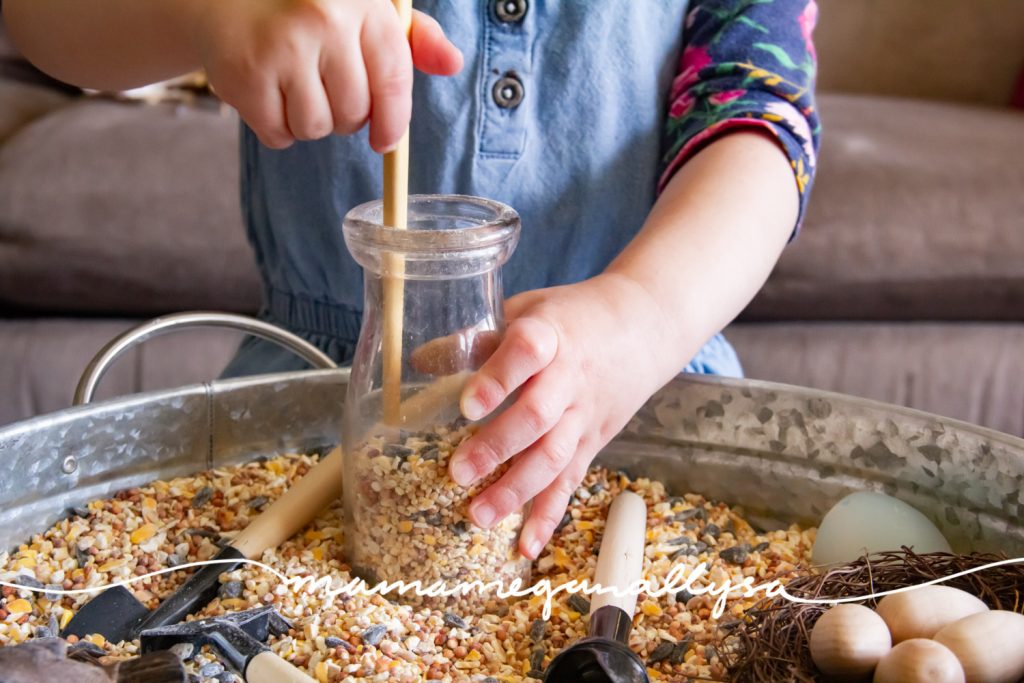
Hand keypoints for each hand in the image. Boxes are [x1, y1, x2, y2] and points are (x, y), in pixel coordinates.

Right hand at [188, 0, 462, 149]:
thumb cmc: (307, 10)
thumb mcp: (365, 11)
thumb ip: (413, 39)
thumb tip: (452, 64)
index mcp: (362, 4)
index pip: (393, 80)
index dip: (393, 121)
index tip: (385, 140)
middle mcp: (324, 21)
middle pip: (354, 113)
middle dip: (344, 116)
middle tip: (323, 91)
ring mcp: (282, 47)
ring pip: (317, 128)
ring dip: (309, 123)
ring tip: (293, 90)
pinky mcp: (246, 75)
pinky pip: (279, 134)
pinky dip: (277, 128)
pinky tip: (269, 96)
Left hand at [448, 273, 675, 558]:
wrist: (643, 327)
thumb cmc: (571, 317)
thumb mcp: (527, 311)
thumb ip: (479, 338)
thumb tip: (418, 361)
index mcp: (550, 335)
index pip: (526, 353)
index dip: (498, 378)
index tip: (467, 403)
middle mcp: (570, 378)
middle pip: (537, 416)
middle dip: (497, 447)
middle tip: (457, 472)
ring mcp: (583, 415)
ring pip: (553, 457)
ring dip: (516, 490)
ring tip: (478, 515)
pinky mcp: (592, 442)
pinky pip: (570, 483)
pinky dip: (549, 517)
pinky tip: (525, 546)